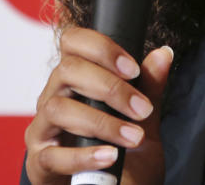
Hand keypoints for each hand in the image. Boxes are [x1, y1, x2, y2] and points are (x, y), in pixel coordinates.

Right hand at [24, 27, 173, 184]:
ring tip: (133, 137)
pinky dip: (84, 155)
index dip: (101, 47)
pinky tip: (110, 156)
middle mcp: (54, 96)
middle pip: (67, 70)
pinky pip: (53, 154)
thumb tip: (164, 54)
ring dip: (101, 122)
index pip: (73, 42)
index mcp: (76, 79)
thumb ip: (149, 88)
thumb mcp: (141, 120)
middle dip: (110, 87)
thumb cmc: (122, 154)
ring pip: (59, 108)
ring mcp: (43, 129)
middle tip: (142, 109)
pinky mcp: (40, 162)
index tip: (133, 68)